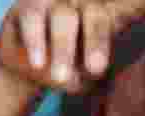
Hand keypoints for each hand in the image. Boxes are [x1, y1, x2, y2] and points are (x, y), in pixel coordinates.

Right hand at [0, 0, 144, 91]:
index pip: (115, 16)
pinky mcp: (28, 8)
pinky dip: (36, 43)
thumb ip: (95, 69)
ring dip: (63, 49)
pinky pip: (33, 20)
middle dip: (96, 41)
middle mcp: (82, 1)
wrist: (27, 70)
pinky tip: (38, 64)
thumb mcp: (85, 75)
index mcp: (104, 13)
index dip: (114, 36)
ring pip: (64, 17)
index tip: (117, 59)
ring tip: (60, 79)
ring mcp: (54, 2)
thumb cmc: (66, 69)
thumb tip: (98, 67)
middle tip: (96, 70)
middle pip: (94, 14)